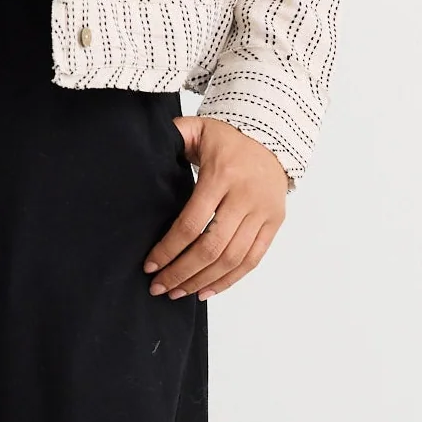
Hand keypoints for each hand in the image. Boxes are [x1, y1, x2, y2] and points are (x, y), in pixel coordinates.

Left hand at [144, 116, 288, 298]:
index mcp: (221, 176)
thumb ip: (174, 136)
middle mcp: (245, 197)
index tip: (150, 265)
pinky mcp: (274, 223)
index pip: (191, 223)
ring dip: (202, 281)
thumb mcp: (199, 129)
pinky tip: (206, 290)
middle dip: (181, 272)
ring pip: (232, 259)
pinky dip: (229, 280)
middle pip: (211, 248)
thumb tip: (147, 148)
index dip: (168, 249)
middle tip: (159, 287)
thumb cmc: (228, 140)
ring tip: (178, 292)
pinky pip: (252, 260)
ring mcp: (262, 212)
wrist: (272, 139)